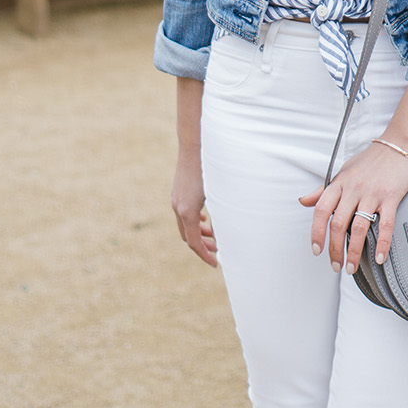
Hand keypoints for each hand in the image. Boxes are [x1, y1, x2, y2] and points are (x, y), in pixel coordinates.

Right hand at [171, 150, 217, 267]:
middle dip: (203, 246)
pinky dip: (193, 221)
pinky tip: (204, 219)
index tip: (216, 263)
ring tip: (214, 235)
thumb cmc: (210, 167)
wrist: (194, 143)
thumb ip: (222, 213)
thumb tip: (231, 232)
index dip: (205, 255)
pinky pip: (183, 213)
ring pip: (184, 225)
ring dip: (199, 233)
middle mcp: (178, 207)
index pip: (194, 243)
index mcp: (187, 211)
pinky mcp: (178, 191)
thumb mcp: (219, 192)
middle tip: (218, 251)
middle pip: (187, 236)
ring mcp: (176, 198)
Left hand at [299, 142, 407, 274]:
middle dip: (334, 249)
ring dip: (353, 252)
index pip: (321, 210)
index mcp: (339, 183)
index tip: (316, 250)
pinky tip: (379, 258)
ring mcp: (372, 193)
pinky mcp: (391, 196)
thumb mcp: (343, 172)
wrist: (398, 145)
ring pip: (358, 227)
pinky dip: (382, 243)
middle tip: (336, 266)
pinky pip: (385, 224)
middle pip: (337, 223)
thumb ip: (324, 189)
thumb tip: (304, 201)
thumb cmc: (370, 161)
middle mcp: (353, 189)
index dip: (316, 232)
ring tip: (351, 268)